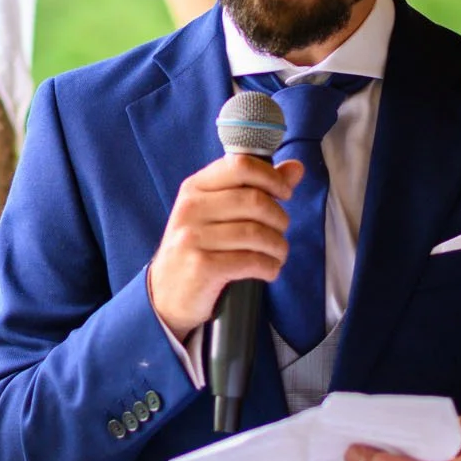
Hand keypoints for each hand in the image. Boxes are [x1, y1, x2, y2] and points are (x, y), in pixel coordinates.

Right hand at [146, 154, 305, 338]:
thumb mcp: (218, 213)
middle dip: (279, 219)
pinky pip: (252, 261)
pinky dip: (269, 267)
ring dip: (278, 247)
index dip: (271, 177)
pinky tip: (268, 270)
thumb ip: (256, 188)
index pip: (240, 165)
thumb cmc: (198, 249)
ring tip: (276, 255)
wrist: (165, 295)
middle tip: (279, 233)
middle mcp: (191, 209)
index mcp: (194, 188)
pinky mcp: (202, 267)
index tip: (284, 193)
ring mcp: (194, 238)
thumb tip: (295, 168)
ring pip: (257, 233)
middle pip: (255, 200)